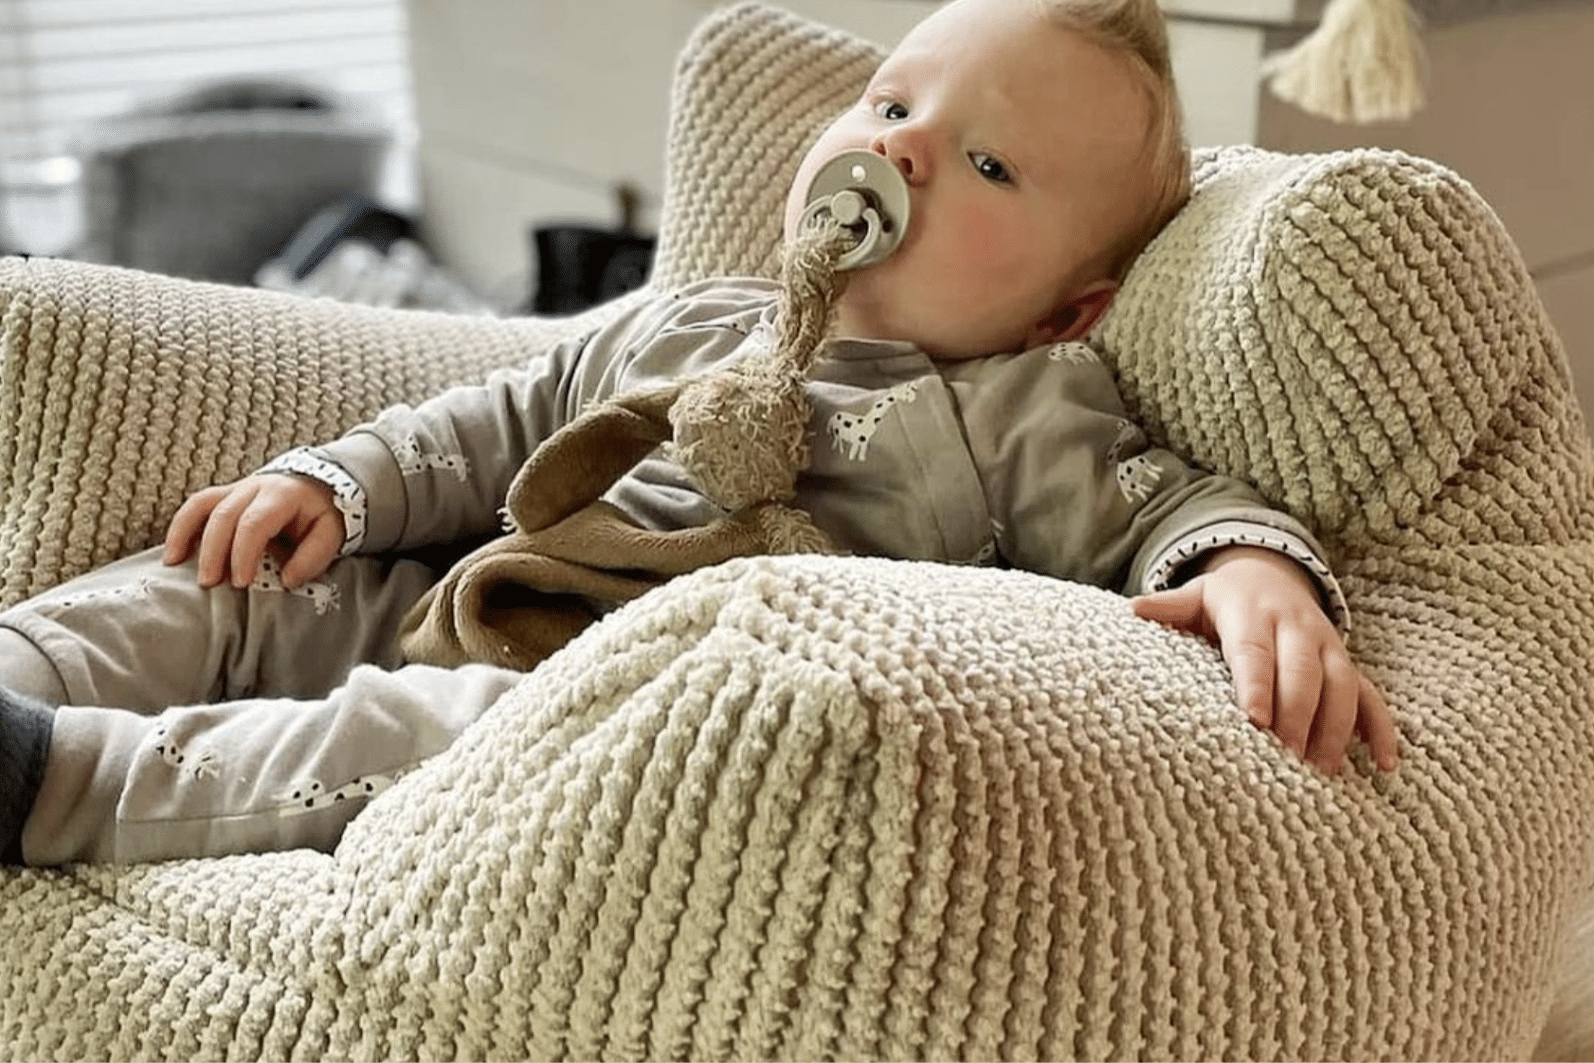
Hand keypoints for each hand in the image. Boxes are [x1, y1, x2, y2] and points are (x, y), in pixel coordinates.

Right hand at [163, 473, 342, 589]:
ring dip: (186, 535)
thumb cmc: (322, 513)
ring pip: (202, 505)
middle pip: (224, 515)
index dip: (243, 553)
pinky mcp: (224, 495)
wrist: (317, 485)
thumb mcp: (331, 533)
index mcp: (282, 495)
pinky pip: (196, 506)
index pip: (255, 523)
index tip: (241, 583)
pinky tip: (172, 554)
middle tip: (211, 584)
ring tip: (175, 565)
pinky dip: (180, 528)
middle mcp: (254, 487)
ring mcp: (236, 489)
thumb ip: (313, 556)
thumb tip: (288, 580)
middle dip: (214, 552)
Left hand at [1132, 545, 1398, 774]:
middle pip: (1303, 674)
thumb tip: (1134, 608)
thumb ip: (1170, 607)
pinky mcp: (1349, 666)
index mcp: (1254, 613)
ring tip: (1322, 772)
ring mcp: (1329, 648)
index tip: (1254, 721)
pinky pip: (1372, 697)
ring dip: (1335, 729)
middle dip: (1298, 716)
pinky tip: (1382, 765)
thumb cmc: (1224, 600)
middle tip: (1287, 759)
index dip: (1257, 685)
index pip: (1255, 652)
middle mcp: (1298, 628)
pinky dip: (1381, 730)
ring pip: (1342, 687)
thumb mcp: (1197, 596)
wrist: (1271, 573)